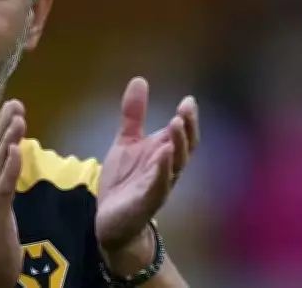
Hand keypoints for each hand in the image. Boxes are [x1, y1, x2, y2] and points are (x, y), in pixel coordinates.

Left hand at [95, 77, 199, 255]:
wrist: (111, 221)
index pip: (181, 135)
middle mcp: (166, 170)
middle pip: (184, 148)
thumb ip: (133, 115)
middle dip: (187, 129)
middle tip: (186, 110)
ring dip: (177, 146)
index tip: (189, 100)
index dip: (188, 119)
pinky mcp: (146, 201)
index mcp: (163, 154)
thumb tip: (140, 80)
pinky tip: (162, 155)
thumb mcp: (126, 142)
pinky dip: (161, 171)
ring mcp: (158, 186)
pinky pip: (158, 186)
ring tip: (176, 124)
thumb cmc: (124, 181)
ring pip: (174, 166)